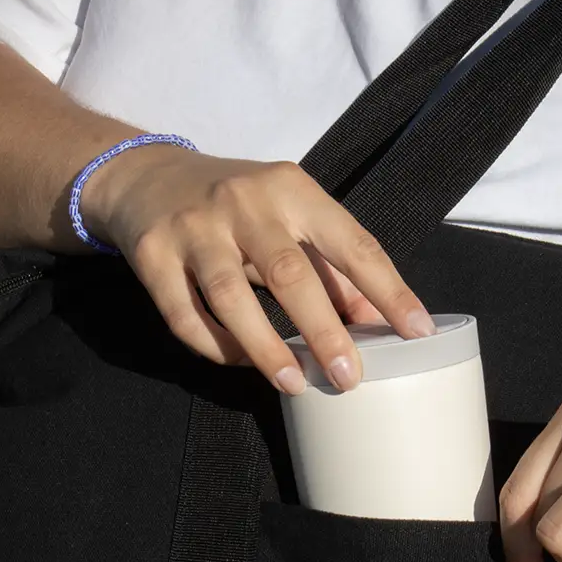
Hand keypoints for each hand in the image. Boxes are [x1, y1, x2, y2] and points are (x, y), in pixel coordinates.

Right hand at [83, 143, 435, 393]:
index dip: (387, 289)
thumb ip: (330, 266)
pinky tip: (239, 362)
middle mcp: (243, 202)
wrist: (145, 176)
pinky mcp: (151, 255)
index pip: (351, 242)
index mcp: (291, 189)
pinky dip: (215, 346)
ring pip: (231, 298)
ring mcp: (193, 227)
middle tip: (348, 377)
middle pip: (290, 273)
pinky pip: (184, 315)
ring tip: (294, 384)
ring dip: (266, 348)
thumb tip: (375, 321)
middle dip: (324, 330)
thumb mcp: (288, 218)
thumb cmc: (235, 204)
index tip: (416, 331)